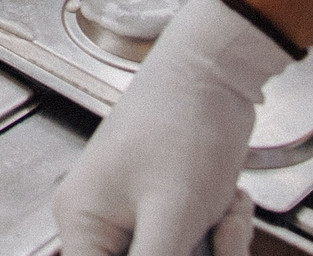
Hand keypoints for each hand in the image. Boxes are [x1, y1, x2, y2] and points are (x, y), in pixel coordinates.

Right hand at [53, 0, 282, 255]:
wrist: (216, 75)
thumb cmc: (183, 129)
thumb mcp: (170, 219)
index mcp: (83, 222)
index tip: (176, 252)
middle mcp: (101, 220)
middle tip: (217, 233)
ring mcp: (135, 212)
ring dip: (216, 249)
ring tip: (227, 213)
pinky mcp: (165, 205)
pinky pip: (194, 245)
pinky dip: (222, 233)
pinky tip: (230, 205)